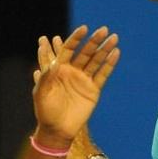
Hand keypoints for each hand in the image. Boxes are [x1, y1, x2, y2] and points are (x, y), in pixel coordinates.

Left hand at [31, 25, 119, 147]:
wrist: (57, 129)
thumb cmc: (45, 110)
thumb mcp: (41, 93)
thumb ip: (46, 78)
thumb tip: (52, 64)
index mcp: (59, 68)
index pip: (68, 48)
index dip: (75, 38)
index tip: (84, 28)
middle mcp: (72, 71)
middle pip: (85, 52)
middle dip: (94, 41)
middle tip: (103, 29)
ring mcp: (84, 80)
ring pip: (96, 61)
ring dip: (105, 49)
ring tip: (114, 37)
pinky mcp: (93, 90)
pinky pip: (103, 75)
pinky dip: (110, 64)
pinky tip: (116, 53)